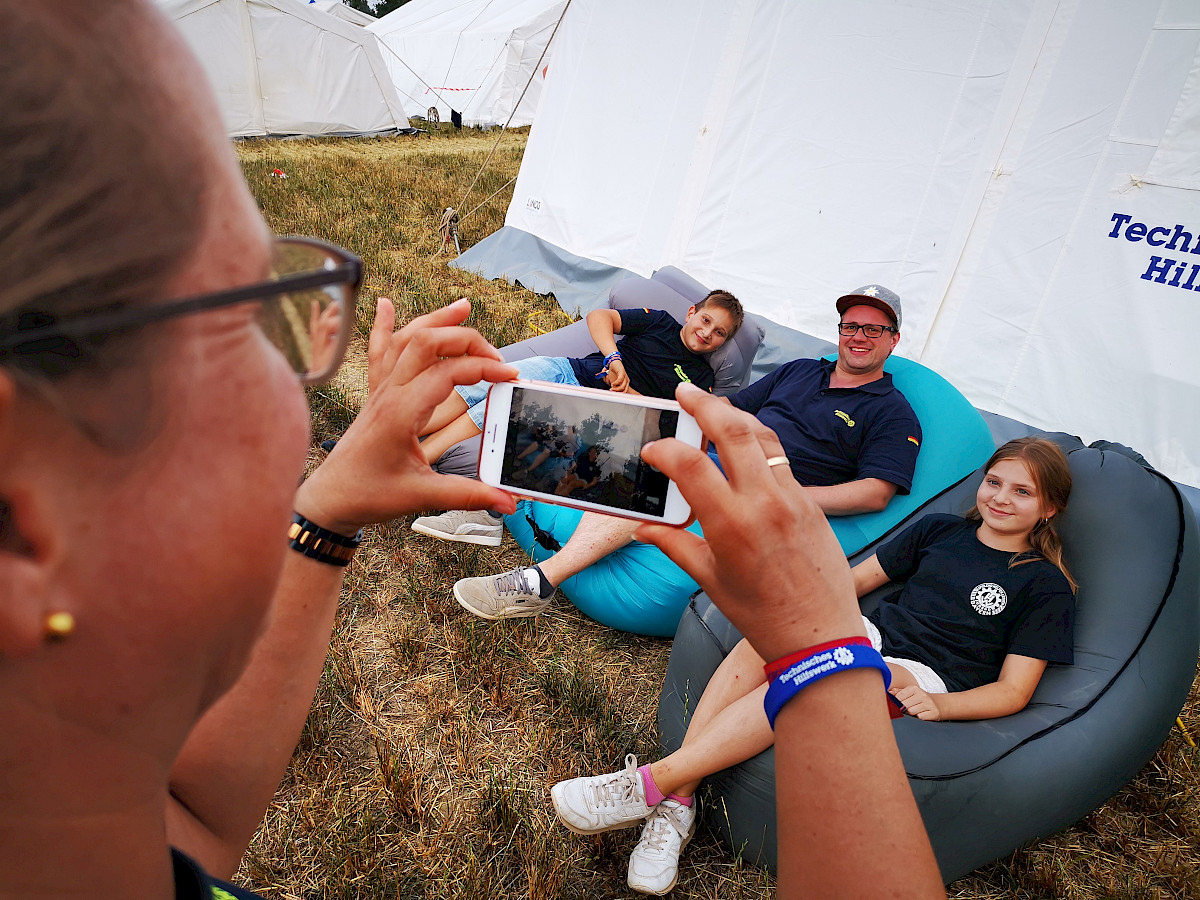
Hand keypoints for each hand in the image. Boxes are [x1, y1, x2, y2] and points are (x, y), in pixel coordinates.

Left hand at [296, 298, 517, 532]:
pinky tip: (384, 305)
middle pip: (428, 343)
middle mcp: (390, 392)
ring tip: (463, 306)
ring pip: (406, 339)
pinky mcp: (375, 394)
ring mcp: (381, 390)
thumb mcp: (422, 496)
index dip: (485, 370)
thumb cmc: (368, 494)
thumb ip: (468, 495)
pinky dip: (383, 325)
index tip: (511, 378)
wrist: (330, 498)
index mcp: (402, 412)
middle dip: (467, 340)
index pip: (450, 372)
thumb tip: (508, 501)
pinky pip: (379, 351)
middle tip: (497, 357)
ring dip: (436, 320)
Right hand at [604, 358, 629, 391]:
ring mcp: (625, 377)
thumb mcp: (613, 381)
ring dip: (616, 389)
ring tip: (611, 388)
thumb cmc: (613, 372)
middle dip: (618, 393)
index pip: (624, 391)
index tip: (613, 394)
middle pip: (625, 390)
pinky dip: (615, 383)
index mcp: (625, 383)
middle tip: (612, 392)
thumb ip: (613, 386)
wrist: (613, 362)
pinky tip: (612, 384)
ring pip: (622, 386)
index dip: (619, 394)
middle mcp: (626, 380)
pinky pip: (620, 380)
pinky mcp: (622, 373)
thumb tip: (612, 392)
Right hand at [635, 383, 864, 662]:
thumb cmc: (762, 615)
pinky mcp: (811, 501)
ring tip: (714, 407)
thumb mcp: (710, 580)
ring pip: (763, 436)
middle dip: (705, 404)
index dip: (664, 449)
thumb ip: (674, 545)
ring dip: (736, 415)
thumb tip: (644, 528)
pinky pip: (781, 459)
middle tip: (684, 393)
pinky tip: (744, 445)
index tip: (652, 450)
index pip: (690, 464)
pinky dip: (758, 444)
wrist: (820, 635)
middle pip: (733, 430)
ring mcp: (792, 498)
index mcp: (731, 525)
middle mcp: (763, 503)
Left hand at [890, 685, 941, 720]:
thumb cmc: (920, 699)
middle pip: (904, 706)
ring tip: (914, 712)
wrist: (939, 704)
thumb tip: (888, 692)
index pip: (899, 697)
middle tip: (906, 709)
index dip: (896, 703)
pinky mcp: (934, 713)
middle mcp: (922, 695)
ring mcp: (929, 704)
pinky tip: (921, 715)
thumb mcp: (910, 693)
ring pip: (911, 712)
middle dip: (903, 709)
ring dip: (911, 714)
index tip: (898, 704)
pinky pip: (920, 718)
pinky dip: (918, 718)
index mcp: (914, 689)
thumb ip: (898, 692)